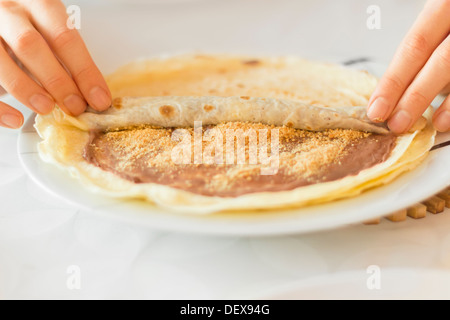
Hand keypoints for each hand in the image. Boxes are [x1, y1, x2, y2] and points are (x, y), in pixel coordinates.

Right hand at [0, 0, 111, 128]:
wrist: (2, 11)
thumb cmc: (30, 22)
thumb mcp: (50, 26)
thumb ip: (65, 53)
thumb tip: (92, 93)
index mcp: (38, 3)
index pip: (65, 37)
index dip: (84, 71)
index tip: (99, 99)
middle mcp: (9, 11)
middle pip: (31, 46)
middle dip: (57, 81)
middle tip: (75, 107)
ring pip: (1, 60)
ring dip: (26, 89)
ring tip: (47, 107)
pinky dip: (0, 107)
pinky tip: (15, 119)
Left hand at [367, 0, 449, 132]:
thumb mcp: (441, 19)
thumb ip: (427, 49)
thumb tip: (400, 90)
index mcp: (445, 4)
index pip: (414, 46)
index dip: (393, 81)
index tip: (376, 109)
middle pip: (441, 60)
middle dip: (415, 96)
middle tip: (396, 124)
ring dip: (449, 102)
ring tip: (434, 124)